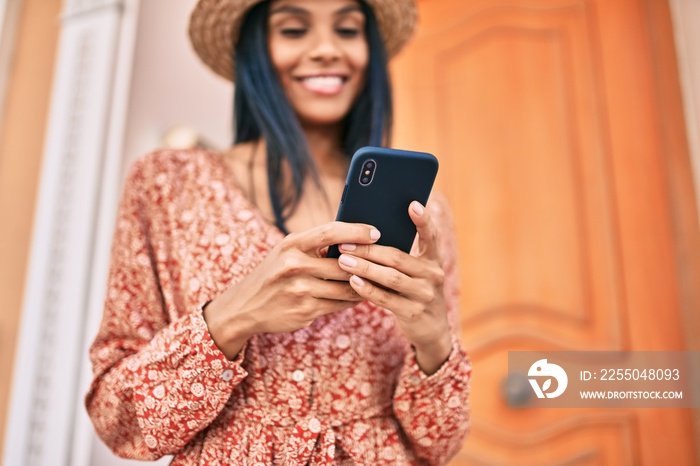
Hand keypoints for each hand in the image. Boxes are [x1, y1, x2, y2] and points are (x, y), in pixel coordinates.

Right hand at [204, 222, 380, 358]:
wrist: (245, 306)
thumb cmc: (274, 273)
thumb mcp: (286, 252)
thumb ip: (315, 245)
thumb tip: (354, 238)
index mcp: (292, 244)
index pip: (330, 231)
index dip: (356, 231)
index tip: (376, 232)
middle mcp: (294, 265)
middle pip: (344, 263)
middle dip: (366, 264)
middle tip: (384, 262)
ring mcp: (300, 290)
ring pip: (346, 287)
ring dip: (363, 285)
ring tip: (375, 280)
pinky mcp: (305, 310)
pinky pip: (339, 305)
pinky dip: (351, 300)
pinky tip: (358, 296)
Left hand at [336, 201, 452, 373]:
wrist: (432, 330)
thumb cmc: (414, 292)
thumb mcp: (416, 273)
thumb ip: (399, 257)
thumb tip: (364, 237)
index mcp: (433, 260)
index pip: (431, 236)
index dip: (423, 220)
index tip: (413, 204)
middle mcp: (433, 275)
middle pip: (397, 257)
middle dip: (369, 249)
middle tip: (345, 242)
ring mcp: (424, 295)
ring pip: (390, 277)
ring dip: (364, 268)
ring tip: (343, 260)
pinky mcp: (413, 313)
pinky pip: (386, 298)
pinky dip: (367, 289)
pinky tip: (352, 281)